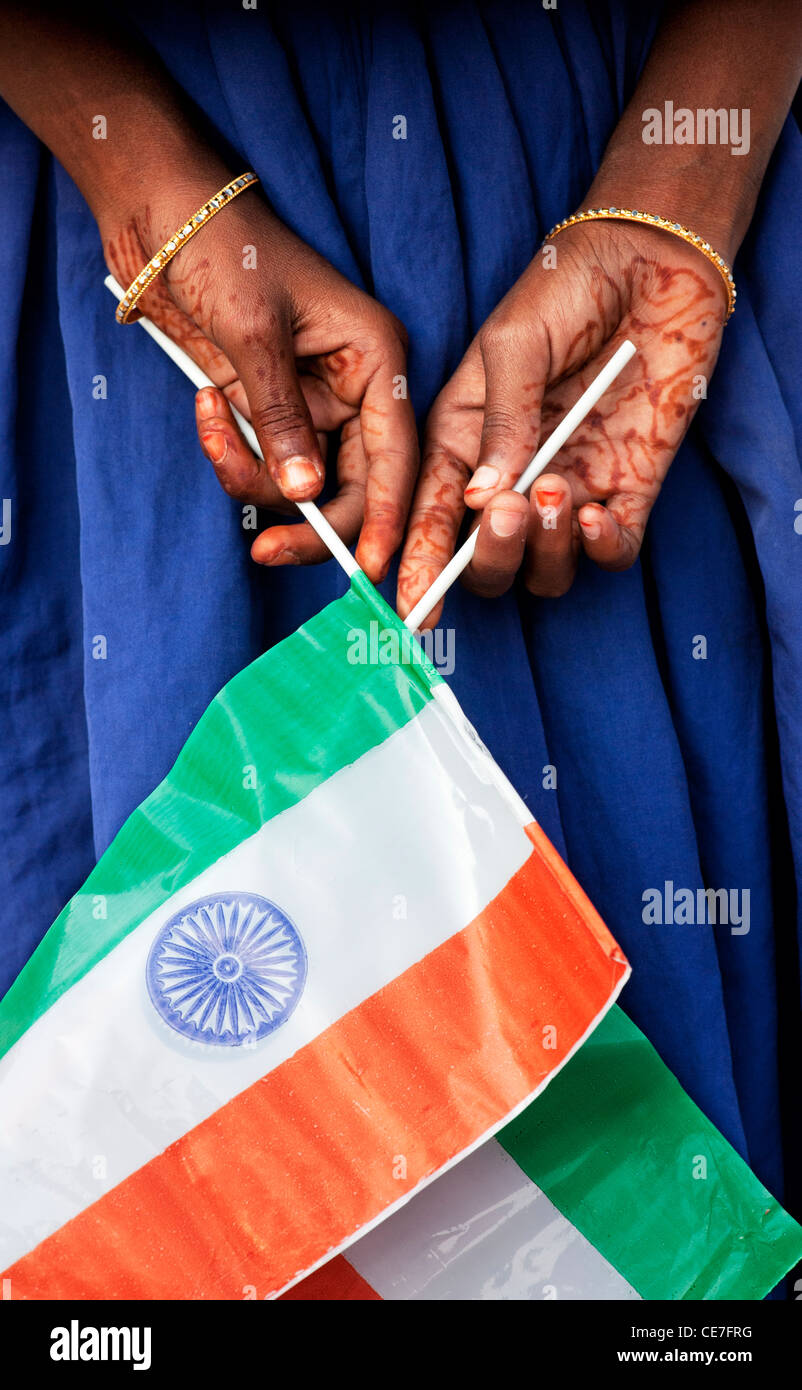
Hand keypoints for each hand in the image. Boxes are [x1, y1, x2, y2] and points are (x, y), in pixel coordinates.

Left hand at [102, 173, 416, 579]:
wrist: (162, 216)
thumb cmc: (223, 248)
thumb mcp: (255, 334)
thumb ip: (283, 418)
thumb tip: (307, 493)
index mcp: (377, 359)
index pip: (396, 454)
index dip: (386, 515)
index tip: (370, 567)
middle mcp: (354, 390)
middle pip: (353, 487)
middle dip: (310, 521)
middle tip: (267, 551)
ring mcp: (310, 405)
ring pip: (302, 486)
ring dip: (252, 479)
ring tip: (212, 427)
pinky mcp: (269, 414)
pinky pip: (261, 466)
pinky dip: (231, 456)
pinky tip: (206, 410)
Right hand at [396, 218, 726, 626]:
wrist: (649, 261)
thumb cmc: (566, 288)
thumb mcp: (514, 344)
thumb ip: (501, 420)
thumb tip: (481, 499)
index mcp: (463, 442)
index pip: (433, 519)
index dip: (420, 565)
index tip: (413, 603)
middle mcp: (511, 479)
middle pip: (487, 561)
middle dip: (489, 556)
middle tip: (505, 509)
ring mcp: (569, 488)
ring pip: (545, 569)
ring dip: (543, 549)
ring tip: (555, 488)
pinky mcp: (627, 489)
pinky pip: (610, 553)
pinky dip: (600, 549)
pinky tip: (594, 513)